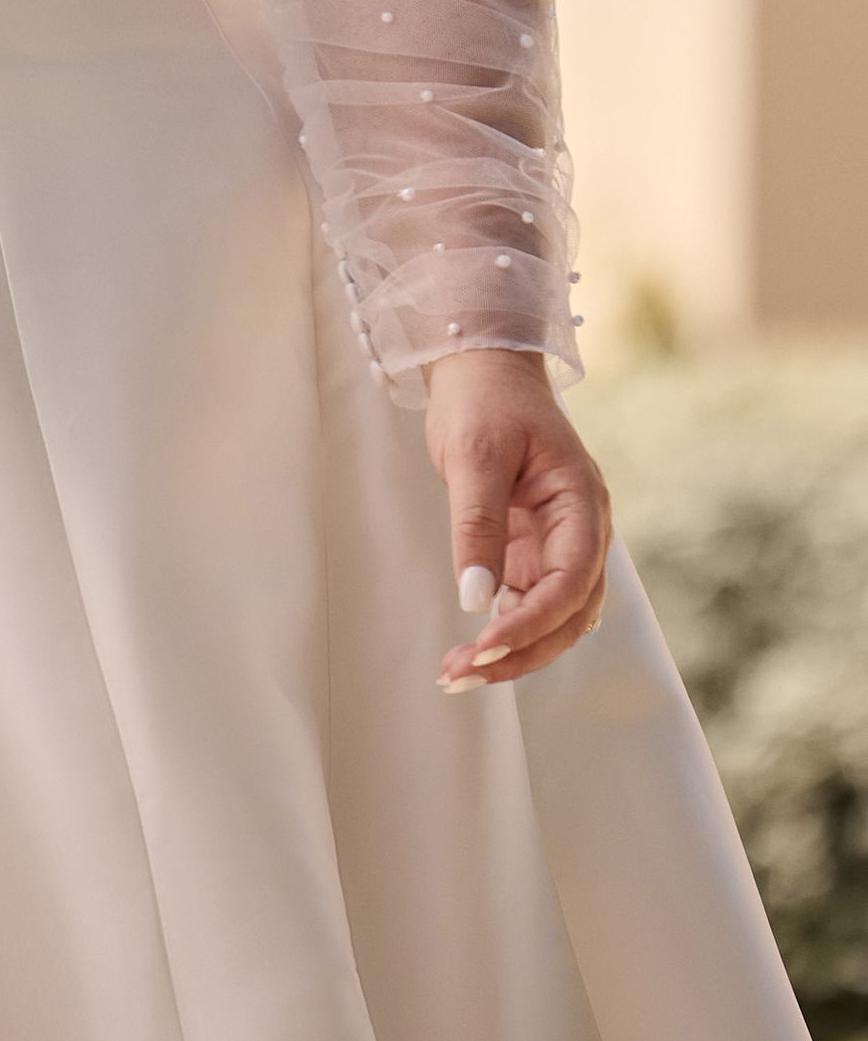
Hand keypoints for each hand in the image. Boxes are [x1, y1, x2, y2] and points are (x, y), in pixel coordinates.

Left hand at [423, 346, 611, 688]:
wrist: (480, 365)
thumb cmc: (483, 398)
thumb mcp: (475, 454)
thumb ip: (477, 525)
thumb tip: (476, 600)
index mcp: (582, 502)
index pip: (572, 580)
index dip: (533, 621)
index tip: (486, 646)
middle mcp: (581, 530)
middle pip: (569, 613)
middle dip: (522, 651)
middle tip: (462, 675)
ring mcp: (559, 542)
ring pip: (552, 617)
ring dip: (513, 650)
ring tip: (457, 673)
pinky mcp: (533, 548)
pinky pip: (528, 601)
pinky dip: (504, 629)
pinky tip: (468, 649)